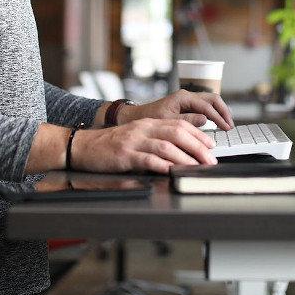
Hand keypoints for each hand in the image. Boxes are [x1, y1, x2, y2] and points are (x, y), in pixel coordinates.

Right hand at [71, 119, 216, 174]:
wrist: (82, 146)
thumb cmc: (110, 145)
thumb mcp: (136, 136)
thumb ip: (156, 139)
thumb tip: (182, 150)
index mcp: (148, 123)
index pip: (180, 124)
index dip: (198, 135)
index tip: (211, 146)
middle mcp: (143, 129)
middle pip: (177, 133)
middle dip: (198, 147)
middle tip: (210, 160)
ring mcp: (134, 141)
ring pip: (166, 146)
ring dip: (185, 158)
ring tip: (197, 167)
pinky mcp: (124, 155)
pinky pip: (148, 159)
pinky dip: (163, 166)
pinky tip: (173, 172)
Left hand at [121, 89, 234, 130]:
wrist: (137, 116)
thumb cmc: (150, 118)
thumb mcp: (168, 121)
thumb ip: (187, 120)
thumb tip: (205, 120)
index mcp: (183, 97)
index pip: (207, 106)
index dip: (218, 117)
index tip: (226, 128)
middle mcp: (187, 95)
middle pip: (213, 99)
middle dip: (224, 111)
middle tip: (230, 125)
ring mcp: (188, 99)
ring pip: (210, 101)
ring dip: (220, 111)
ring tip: (227, 124)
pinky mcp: (187, 104)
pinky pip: (205, 105)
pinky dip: (214, 113)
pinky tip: (218, 122)